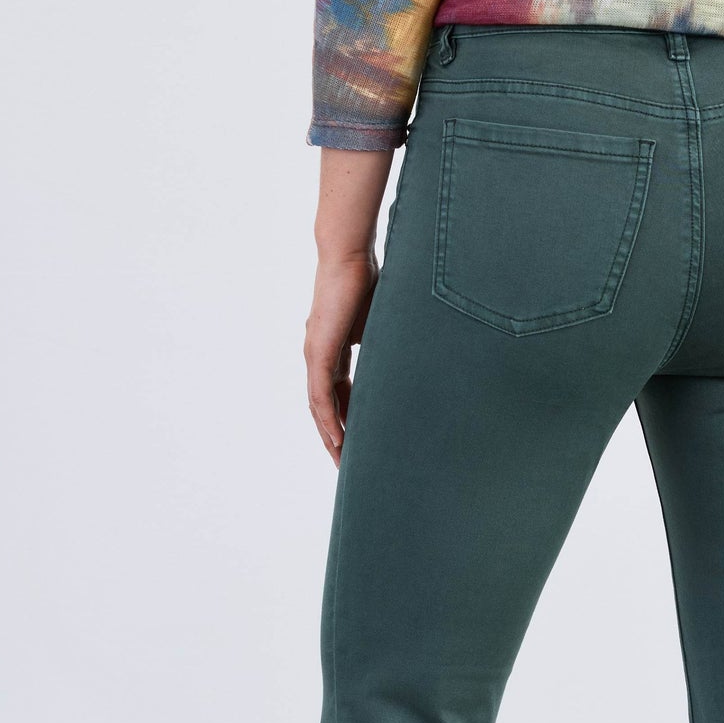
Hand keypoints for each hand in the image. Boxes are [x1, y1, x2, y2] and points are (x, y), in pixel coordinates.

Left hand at [304, 252, 377, 464]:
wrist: (350, 257)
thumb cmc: (368, 282)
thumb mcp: (380, 326)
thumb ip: (384, 347)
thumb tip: (408, 358)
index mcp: (333, 352)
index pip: (338, 396)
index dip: (347, 421)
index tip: (358, 444)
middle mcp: (319, 356)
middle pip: (324, 408)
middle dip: (336, 438)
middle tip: (348, 465)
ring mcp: (315, 355)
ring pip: (319, 407)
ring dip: (330, 436)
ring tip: (343, 461)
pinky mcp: (318, 351)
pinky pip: (320, 395)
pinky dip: (328, 419)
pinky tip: (337, 438)